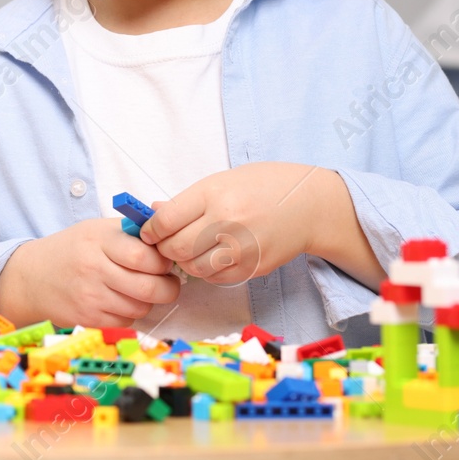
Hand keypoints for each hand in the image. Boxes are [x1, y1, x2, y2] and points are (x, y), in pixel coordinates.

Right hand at [0, 218, 180, 328]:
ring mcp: (90, 297)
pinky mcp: (87, 319)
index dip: (163, 261)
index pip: (144, 256)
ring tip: (140, 290)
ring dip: (148, 301)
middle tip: (167, 282)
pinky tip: (120, 301)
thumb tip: (168, 236)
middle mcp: (94, 268)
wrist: (32, 277)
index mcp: (99, 240)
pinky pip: (126, 322)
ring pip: (140, 307)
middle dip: (167, 287)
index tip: (164, 260)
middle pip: (149, 287)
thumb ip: (130, 232)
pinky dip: (130, 314)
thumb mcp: (96, 229)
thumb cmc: (72, 250)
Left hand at [141, 163, 368, 284]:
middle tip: (167, 244)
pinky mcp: (252, 268)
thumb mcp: (222, 181)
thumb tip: (153, 213)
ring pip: (193, 268)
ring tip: (191, 250)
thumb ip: (187, 200)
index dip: (151, 230)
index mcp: (214, 193)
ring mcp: (241, 248)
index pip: (166, 220)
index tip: (149, 232)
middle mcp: (226, 221)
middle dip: (164, 248)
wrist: (309, 204)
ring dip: (185, 262)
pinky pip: (215, 278)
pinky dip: (207, 271)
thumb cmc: (264, 186)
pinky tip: (213, 257)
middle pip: (176, 248)